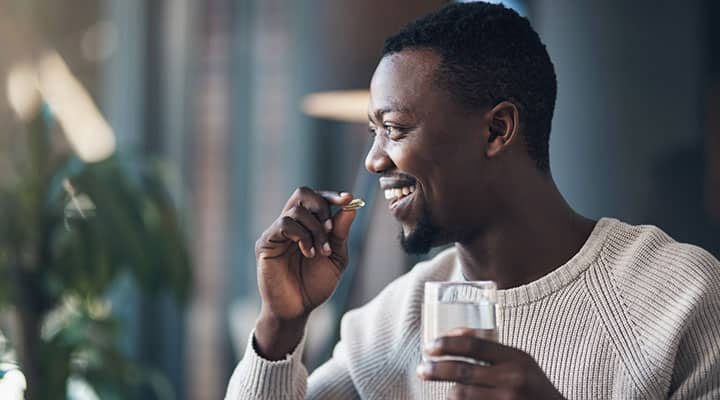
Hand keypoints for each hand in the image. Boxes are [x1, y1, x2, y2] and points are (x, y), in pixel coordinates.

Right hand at [254, 187, 356, 358]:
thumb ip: (341, 232)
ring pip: (296, 210)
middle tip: (330, 228)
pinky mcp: (266, 243)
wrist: (298, 309)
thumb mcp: (335, 256)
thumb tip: (351, 205)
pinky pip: (284, 224)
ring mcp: (276, 232)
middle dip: (322, 206)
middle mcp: (291, 224)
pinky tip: (308, 253)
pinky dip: (301, 236)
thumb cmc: (316, 284)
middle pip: (303, 193)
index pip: (316, 198)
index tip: (348, 198)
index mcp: (307, 225)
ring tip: (319, 251)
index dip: (332, 195)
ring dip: (315, 229)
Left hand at [417, 328, 564, 399]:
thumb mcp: (520, 363)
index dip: (447, 344)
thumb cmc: (532, 387)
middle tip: (422, 369)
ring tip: (448, 389)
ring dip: (449, 391)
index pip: (474, 345)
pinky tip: (456, 399)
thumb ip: (492, 351)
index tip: (430, 346)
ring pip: (460, 394)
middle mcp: (512, 379)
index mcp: (516, 358)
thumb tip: (452, 335)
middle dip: (436, 369)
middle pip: (462, 370)